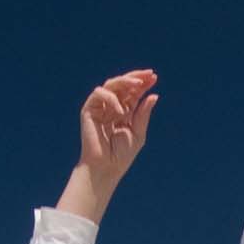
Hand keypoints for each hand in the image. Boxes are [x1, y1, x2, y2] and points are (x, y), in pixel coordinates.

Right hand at [75, 70, 156, 189]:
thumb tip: (154, 95)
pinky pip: (99, 94)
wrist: (106, 168)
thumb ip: (143, 114)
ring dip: (125, 81)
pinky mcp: (89, 110)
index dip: (143, 83)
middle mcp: (112, 106)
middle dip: (135, 78)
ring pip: (111, 85)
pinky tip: (120, 110)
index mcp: (125, 111)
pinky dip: (111, 98)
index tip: (154, 77)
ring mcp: (100, 107)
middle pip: (123, 85)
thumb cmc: (121, 155)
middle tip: (148, 75)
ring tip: (137, 85)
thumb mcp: (138, 133)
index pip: (134, 92)